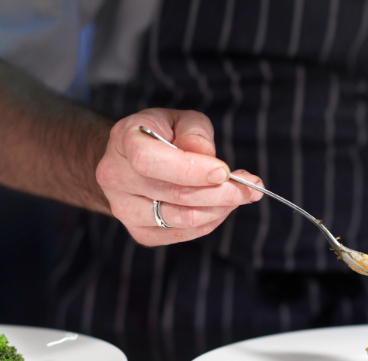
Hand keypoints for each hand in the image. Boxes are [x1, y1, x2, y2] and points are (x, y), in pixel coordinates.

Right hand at [96, 108, 262, 245]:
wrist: (132, 161)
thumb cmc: (162, 135)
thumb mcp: (180, 119)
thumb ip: (195, 132)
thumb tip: (206, 154)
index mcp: (123, 140)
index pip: (150, 161)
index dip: (191, 169)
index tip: (224, 172)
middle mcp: (115, 177)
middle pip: (175, 195)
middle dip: (222, 193)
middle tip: (251, 186)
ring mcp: (123, 209)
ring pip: (183, 219)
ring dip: (221, 208)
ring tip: (240, 194)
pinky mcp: (140, 232)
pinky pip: (183, 233)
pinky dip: (210, 221)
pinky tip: (220, 206)